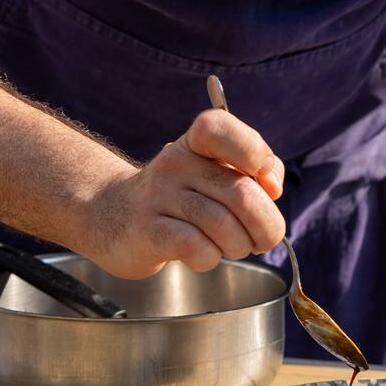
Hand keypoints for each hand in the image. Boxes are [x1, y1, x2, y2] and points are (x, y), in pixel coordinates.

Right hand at [77, 109, 286, 277]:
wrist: (113, 215)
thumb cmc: (181, 195)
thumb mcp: (216, 172)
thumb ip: (255, 171)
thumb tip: (272, 186)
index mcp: (197, 142)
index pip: (220, 128)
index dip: (254, 151)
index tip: (265, 180)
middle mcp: (176, 163)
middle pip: (240, 192)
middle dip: (265, 224)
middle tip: (263, 237)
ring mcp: (159, 196)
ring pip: (222, 224)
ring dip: (240, 245)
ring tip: (232, 246)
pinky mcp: (148, 231)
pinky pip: (196, 246)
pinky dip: (211, 257)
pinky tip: (205, 254)